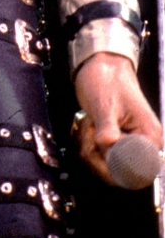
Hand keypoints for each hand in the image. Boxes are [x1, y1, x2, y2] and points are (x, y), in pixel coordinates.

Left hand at [72, 51, 162, 183]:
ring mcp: (131, 143)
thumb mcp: (104, 105)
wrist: (101, 64)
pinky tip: (89, 128)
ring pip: (109, 166)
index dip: (113, 165)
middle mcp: (145, 144)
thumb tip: (109, 148)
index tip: (98, 148)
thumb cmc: (106, 79)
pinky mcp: (119, 141)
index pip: (136, 172)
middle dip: (98, 156)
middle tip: (89, 134)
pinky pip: (104, 156)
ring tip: (89, 127)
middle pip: (121, 173)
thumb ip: (107, 131)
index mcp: (149, 137)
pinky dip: (91, 146)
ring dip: (92, 149)